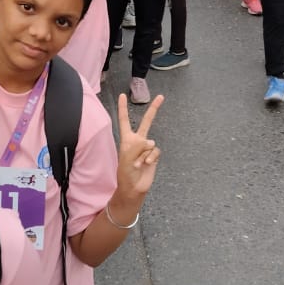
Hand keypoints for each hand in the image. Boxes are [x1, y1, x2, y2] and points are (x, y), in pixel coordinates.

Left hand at [113, 92, 162, 208]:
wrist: (134, 188)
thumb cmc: (125, 174)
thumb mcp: (126, 159)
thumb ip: (136, 147)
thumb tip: (149, 141)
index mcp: (126, 139)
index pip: (124, 120)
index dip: (123, 108)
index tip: (122, 95)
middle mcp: (137, 141)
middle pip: (147, 122)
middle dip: (154, 109)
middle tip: (161, 97)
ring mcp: (146, 148)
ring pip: (150, 144)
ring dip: (144, 155)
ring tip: (138, 165)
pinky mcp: (154, 156)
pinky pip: (156, 152)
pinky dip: (151, 158)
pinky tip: (147, 165)